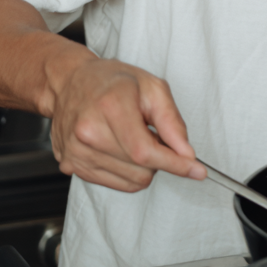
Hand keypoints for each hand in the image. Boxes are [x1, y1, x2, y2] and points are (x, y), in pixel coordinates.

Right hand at [47, 58, 204, 191]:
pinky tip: (121, 148)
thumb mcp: (152, 88)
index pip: (145, 151)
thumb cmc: (112, 82)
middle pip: (142, 168)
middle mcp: (88, 132)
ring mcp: (76, 152)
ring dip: (144, 165)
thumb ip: (172, 122)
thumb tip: (186, 154)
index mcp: (110, 106)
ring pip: (132, 181)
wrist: (70, 83)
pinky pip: (116, 185)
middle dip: (160, 158)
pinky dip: (129, 171)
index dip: (175, 164)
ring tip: (133, 138)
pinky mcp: (71, 165)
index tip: (196, 171)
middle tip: (151, 133)